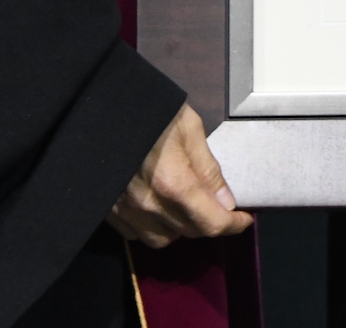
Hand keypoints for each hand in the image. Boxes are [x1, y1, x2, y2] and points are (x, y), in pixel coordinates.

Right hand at [107, 104, 253, 247]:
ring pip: (162, 239)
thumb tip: (226, 202)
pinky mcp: (109, 210)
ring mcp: (126, 210)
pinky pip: (136, 233)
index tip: (244, 217)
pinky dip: (152, 226)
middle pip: (190, 232)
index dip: (234, 224)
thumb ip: (208, 169)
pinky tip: (158, 207)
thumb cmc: (151, 109)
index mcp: (174, 183)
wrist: (101, 107)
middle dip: (211, 222)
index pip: (212, 223)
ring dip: (180, 228)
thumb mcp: (190, 128)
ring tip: (186, 206)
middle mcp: (149, 204)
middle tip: (219, 206)